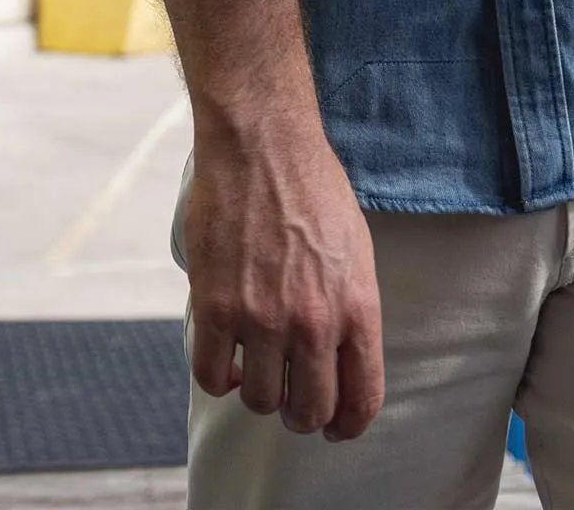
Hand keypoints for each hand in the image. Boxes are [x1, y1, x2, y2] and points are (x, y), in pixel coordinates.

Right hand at [184, 115, 383, 438]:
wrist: (263, 146)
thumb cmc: (314, 189)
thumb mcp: (356, 249)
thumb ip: (350, 309)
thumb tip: (342, 360)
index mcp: (357, 306)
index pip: (361, 398)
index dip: (348, 425)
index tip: (336, 427)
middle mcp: (313, 322)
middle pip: (308, 411)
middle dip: (302, 412)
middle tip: (293, 396)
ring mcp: (262, 318)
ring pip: (259, 401)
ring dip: (259, 391)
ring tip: (260, 364)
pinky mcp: (216, 308)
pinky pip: (213, 377)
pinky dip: (221, 376)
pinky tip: (230, 356)